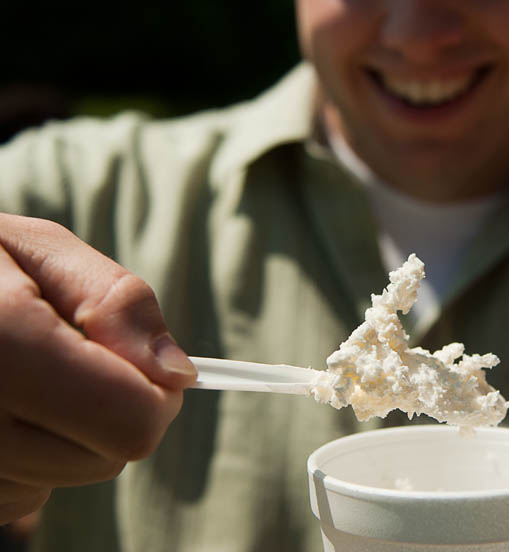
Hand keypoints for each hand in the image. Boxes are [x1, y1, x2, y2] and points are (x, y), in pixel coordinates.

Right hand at [0, 214, 196, 523]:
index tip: (138, 357)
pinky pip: (22, 491)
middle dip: (108, 404)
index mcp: (3, 351)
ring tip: (12, 371)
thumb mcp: (34, 250)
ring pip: (66, 476)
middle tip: (59, 352)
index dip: (155, 392)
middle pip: (108, 456)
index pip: (130, 424)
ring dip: (63, 429)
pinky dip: (23, 452)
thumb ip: (114, 301)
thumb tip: (177, 373)